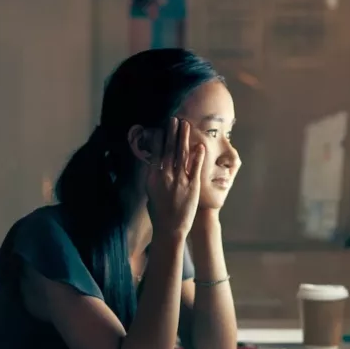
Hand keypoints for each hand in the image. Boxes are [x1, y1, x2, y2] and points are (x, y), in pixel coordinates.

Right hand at [146, 118, 204, 237]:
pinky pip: (195, 167)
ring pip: (182, 154)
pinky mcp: (192, 187)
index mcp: (152, 178)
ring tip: (186, 125)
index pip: (156, 153)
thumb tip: (153, 163)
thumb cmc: (158, 212)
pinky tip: (199, 145)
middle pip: (169, 150)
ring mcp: (179, 181)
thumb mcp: (150, 192)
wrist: (170, 229)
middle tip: (175, 119)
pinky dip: (197, 155)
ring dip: (184, 138)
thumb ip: (152, 177)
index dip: (159, 139)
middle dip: (172, 133)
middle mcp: (165, 177)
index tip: (161, 128)